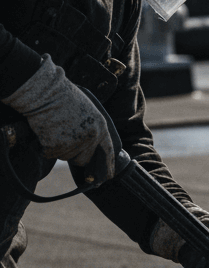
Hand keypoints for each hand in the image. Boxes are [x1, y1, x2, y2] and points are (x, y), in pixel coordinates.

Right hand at [0, 55, 115, 181]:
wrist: (43, 90)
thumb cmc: (63, 96)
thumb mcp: (88, 110)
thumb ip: (94, 129)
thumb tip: (94, 151)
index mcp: (101, 127)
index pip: (108, 153)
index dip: (106, 166)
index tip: (106, 177)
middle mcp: (91, 137)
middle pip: (83, 160)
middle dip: (73, 154)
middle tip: (63, 136)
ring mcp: (74, 142)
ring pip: (65, 157)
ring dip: (57, 147)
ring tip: (54, 127)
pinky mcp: (56, 146)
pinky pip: (48, 154)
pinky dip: (42, 146)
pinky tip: (43, 130)